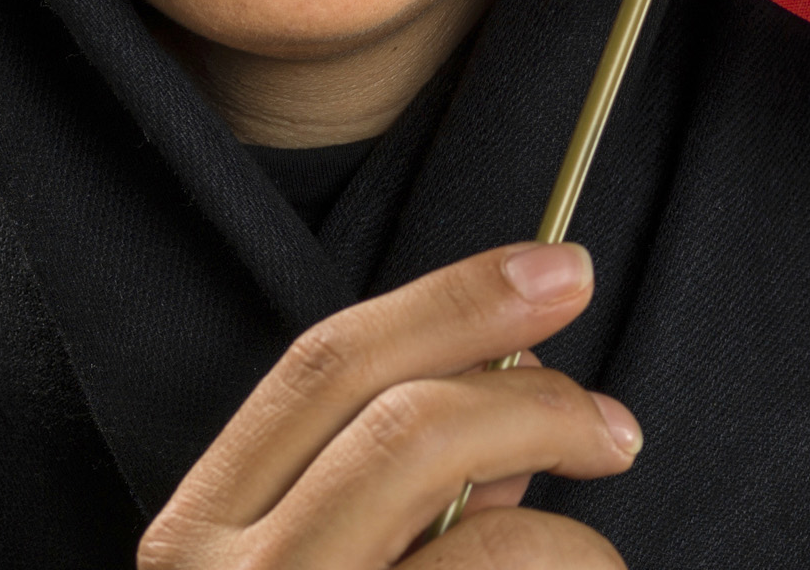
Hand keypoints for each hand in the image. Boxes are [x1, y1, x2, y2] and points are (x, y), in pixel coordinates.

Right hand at [139, 240, 643, 566]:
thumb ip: (402, 507)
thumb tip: (511, 425)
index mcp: (198, 531)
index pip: (325, 366)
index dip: (451, 300)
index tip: (553, 269)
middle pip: (388, 409)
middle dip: (521, 379)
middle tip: (611, 415)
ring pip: (448, 491)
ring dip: (556, 497)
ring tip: (596, 553)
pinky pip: (494, 568)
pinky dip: (568, 558)